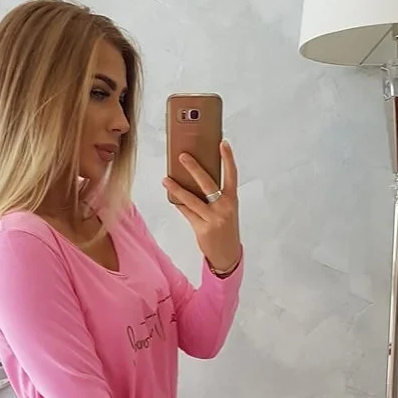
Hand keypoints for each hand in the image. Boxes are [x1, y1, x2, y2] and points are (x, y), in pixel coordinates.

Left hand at [162, 140, 241, 273]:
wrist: (227, 254)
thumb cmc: (225, 228)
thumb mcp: (226, 210)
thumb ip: (215, 196)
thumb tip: (195, 179)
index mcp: (232, 200)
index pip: (232, 175)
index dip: (228, 159)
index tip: (222, 143)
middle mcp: (224, 207)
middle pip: (207, 183)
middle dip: (194, 168)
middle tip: (182, 156)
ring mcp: (213, 218)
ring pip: (191, 199)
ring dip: (176, 188)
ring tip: (165, 179)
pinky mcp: (202, 229)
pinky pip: (187, 212)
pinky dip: (179, 204)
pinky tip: (171, 196)